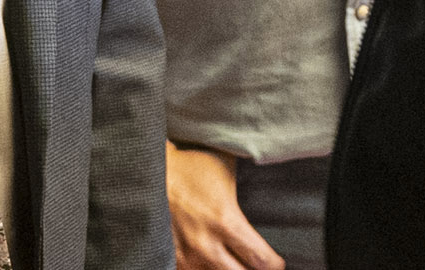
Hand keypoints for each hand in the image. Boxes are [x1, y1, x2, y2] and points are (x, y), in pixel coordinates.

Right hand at [166, 141, 282, 269]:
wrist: (148, 171)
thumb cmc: (190, 165)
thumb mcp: (226, 167)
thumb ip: (250, 181)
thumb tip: (270, 173)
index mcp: (226, 221)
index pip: (261, 260)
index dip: (275, 265)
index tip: (276, 263)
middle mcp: (206, 245)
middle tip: (256, 267)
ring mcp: (185, 256)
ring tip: (232, 263)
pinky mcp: (169, 259)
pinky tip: (210, 264)